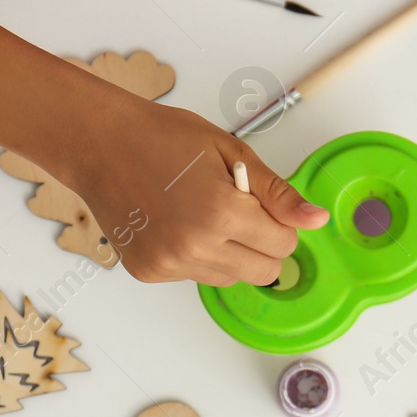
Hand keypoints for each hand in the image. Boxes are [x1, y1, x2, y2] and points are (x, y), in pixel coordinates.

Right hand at [73, 104, 328, 285]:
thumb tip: (316, 219)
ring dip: (230, 253)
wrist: (100, 144)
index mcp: (222, 213)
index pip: (284, 245)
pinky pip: (194, 277)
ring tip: (202, 214)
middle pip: (263, 272)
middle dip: (262, 245)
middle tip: (237, 211)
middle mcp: (195, 247)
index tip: (260, 204)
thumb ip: (277, 193)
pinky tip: (176, 224)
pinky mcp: (149, 271)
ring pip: (230, 278)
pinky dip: (195, 257)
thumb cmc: (162, 138)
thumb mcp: (231, 153)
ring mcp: (169, 264)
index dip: (280, 224)